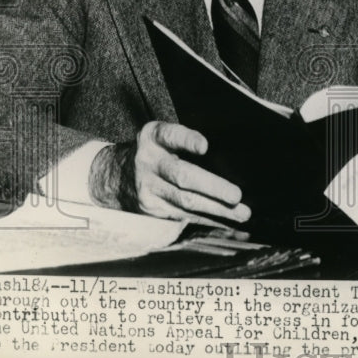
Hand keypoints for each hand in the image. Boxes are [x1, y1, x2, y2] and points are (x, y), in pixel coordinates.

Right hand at [89, 121, 250, 226]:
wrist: (115, 175)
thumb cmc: (154, 151)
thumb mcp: (161, 136)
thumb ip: (185, 139)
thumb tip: (229, 154)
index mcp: (153, 137)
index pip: (170, 135)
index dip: (187, 140)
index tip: (205, 146)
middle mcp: (149, 162)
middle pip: (182, 175)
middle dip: (212, 187)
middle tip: (236, 195)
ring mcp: (148, 188)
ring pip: (185, 201)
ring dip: (217, 209)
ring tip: (241, 213)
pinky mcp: (151, 208)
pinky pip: (183, 216)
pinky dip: (208, 220)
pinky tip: (227, 222)